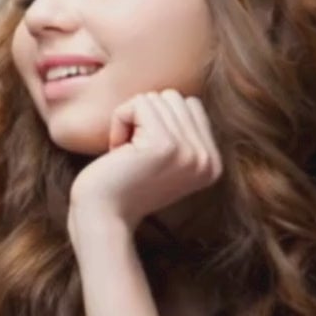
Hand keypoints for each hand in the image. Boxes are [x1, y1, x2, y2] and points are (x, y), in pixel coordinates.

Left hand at [66, 89, 222, 234]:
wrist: (102, 218)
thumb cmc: (123, 186)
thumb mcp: (164, 159)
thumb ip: (181, 131)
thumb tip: (180, 98)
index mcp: (212, 163)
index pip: (191, 105)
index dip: (158, 121)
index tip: (146, 156)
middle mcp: (207, 159)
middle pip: (174, 97)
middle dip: (144, 119)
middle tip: (132, 156)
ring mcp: (189, 152)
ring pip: (156, 98)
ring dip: (130, 121)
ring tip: (126, 156)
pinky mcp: (164, 145)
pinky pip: (138, 103)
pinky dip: (119, 122)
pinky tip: (117, 152)